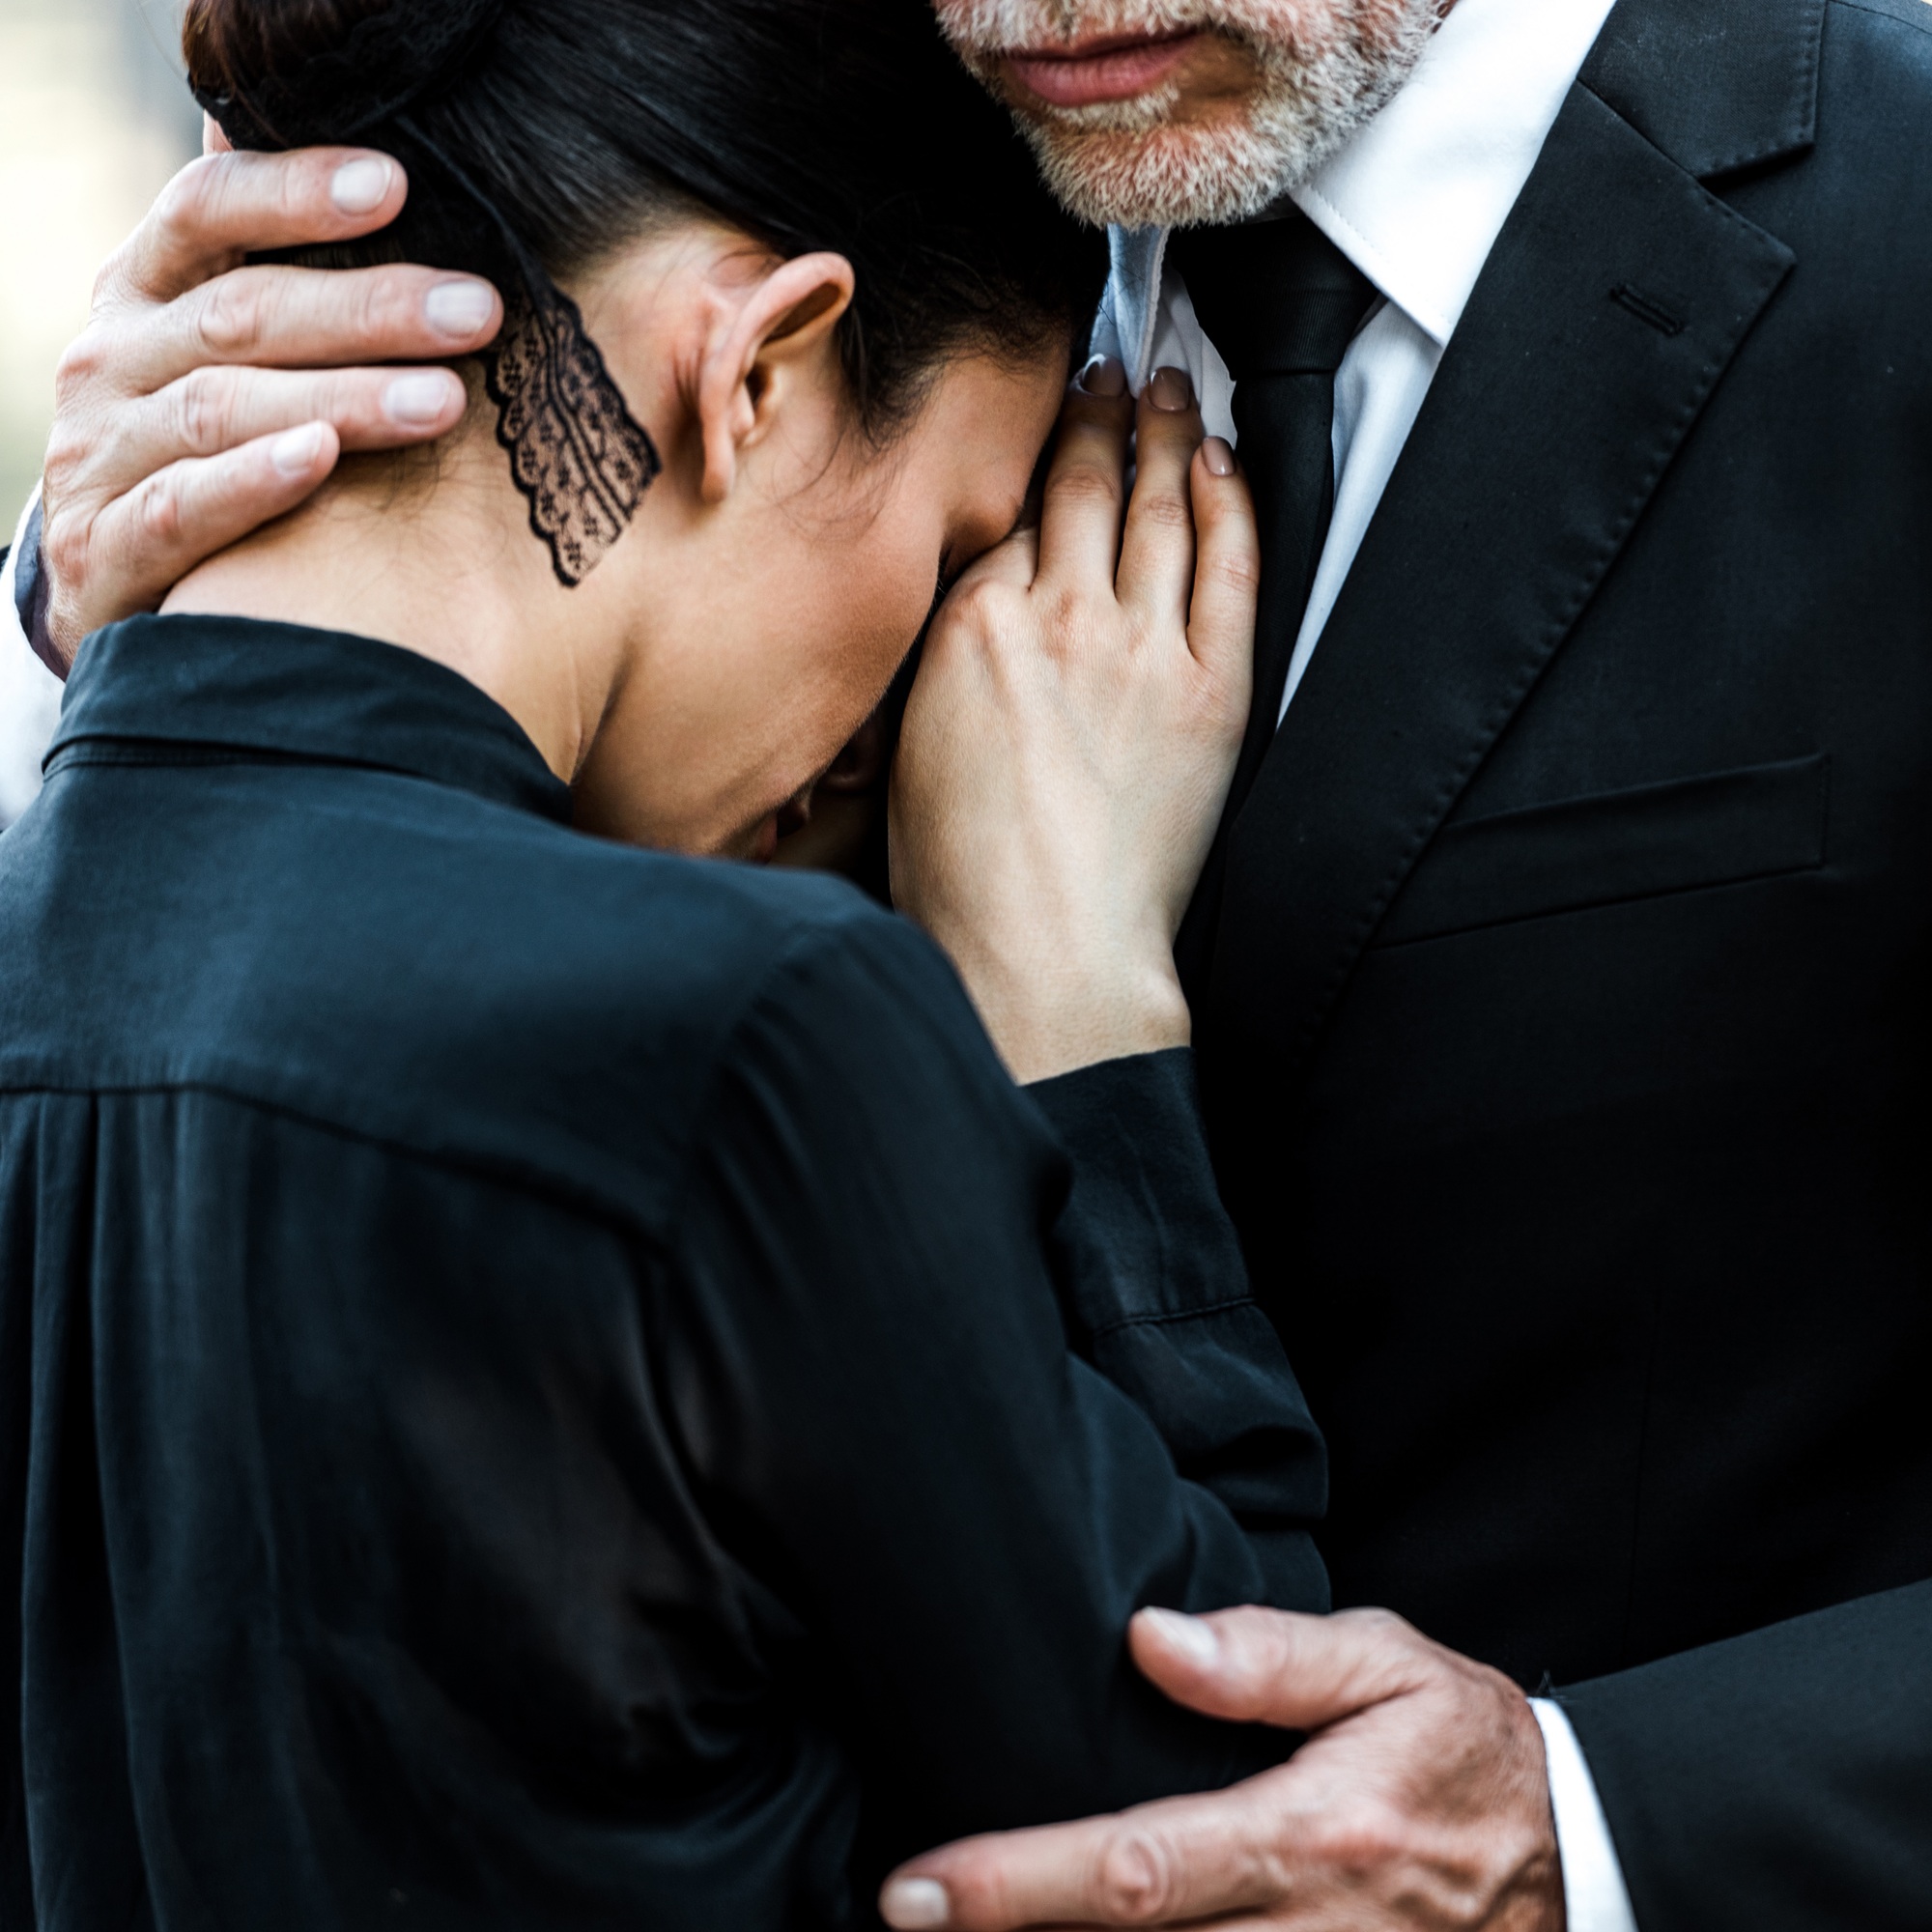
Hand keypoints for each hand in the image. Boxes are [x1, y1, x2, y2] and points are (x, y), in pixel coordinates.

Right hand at [37, 138, 503, 665]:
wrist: (115, 590)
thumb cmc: (206, 453)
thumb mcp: (232, 357)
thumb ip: (282, 274)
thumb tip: (382, 169)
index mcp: (145, 291)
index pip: (207, 209)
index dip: (296, 191)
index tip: (398, 184)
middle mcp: (111, 358)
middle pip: (242, 314)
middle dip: (369, 309)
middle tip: (479, 310)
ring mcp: (100, 452)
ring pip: (221, 408)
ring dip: (340, 398)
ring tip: (444, 401)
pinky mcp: (103, 547)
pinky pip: (181, 505)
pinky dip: (252, 482)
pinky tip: (320, 461)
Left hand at [880, 1605, 1565, 1931]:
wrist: (1577, 1853)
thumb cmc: (1464, 1745)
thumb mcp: (1388, 1665)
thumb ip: (1267, 1655)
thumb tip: (1147, 1639)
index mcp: (1307, 1842)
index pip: (1136, 1872)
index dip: (1016, 1887)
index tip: (916, 1889)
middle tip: (896, 1918)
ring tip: (960, 1928)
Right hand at [890, 364, 1256, 1083]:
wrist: (1042, 954)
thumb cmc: (965, 885)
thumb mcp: (908, 755)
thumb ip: (944, 668)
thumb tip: (975, 625)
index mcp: (968, 632)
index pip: (1012, 519)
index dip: (1034, 460)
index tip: (1048, 428)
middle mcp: (1055, 619)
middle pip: (1083, 488)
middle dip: (1099, 415)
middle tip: (1112, 372)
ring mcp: (1140, 650)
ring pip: (1157, 508)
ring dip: (1164, 433)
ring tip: (1169, 388)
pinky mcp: (1211, 691)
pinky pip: (1228, 569)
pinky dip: (1228, 505)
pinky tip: (1221, 463)